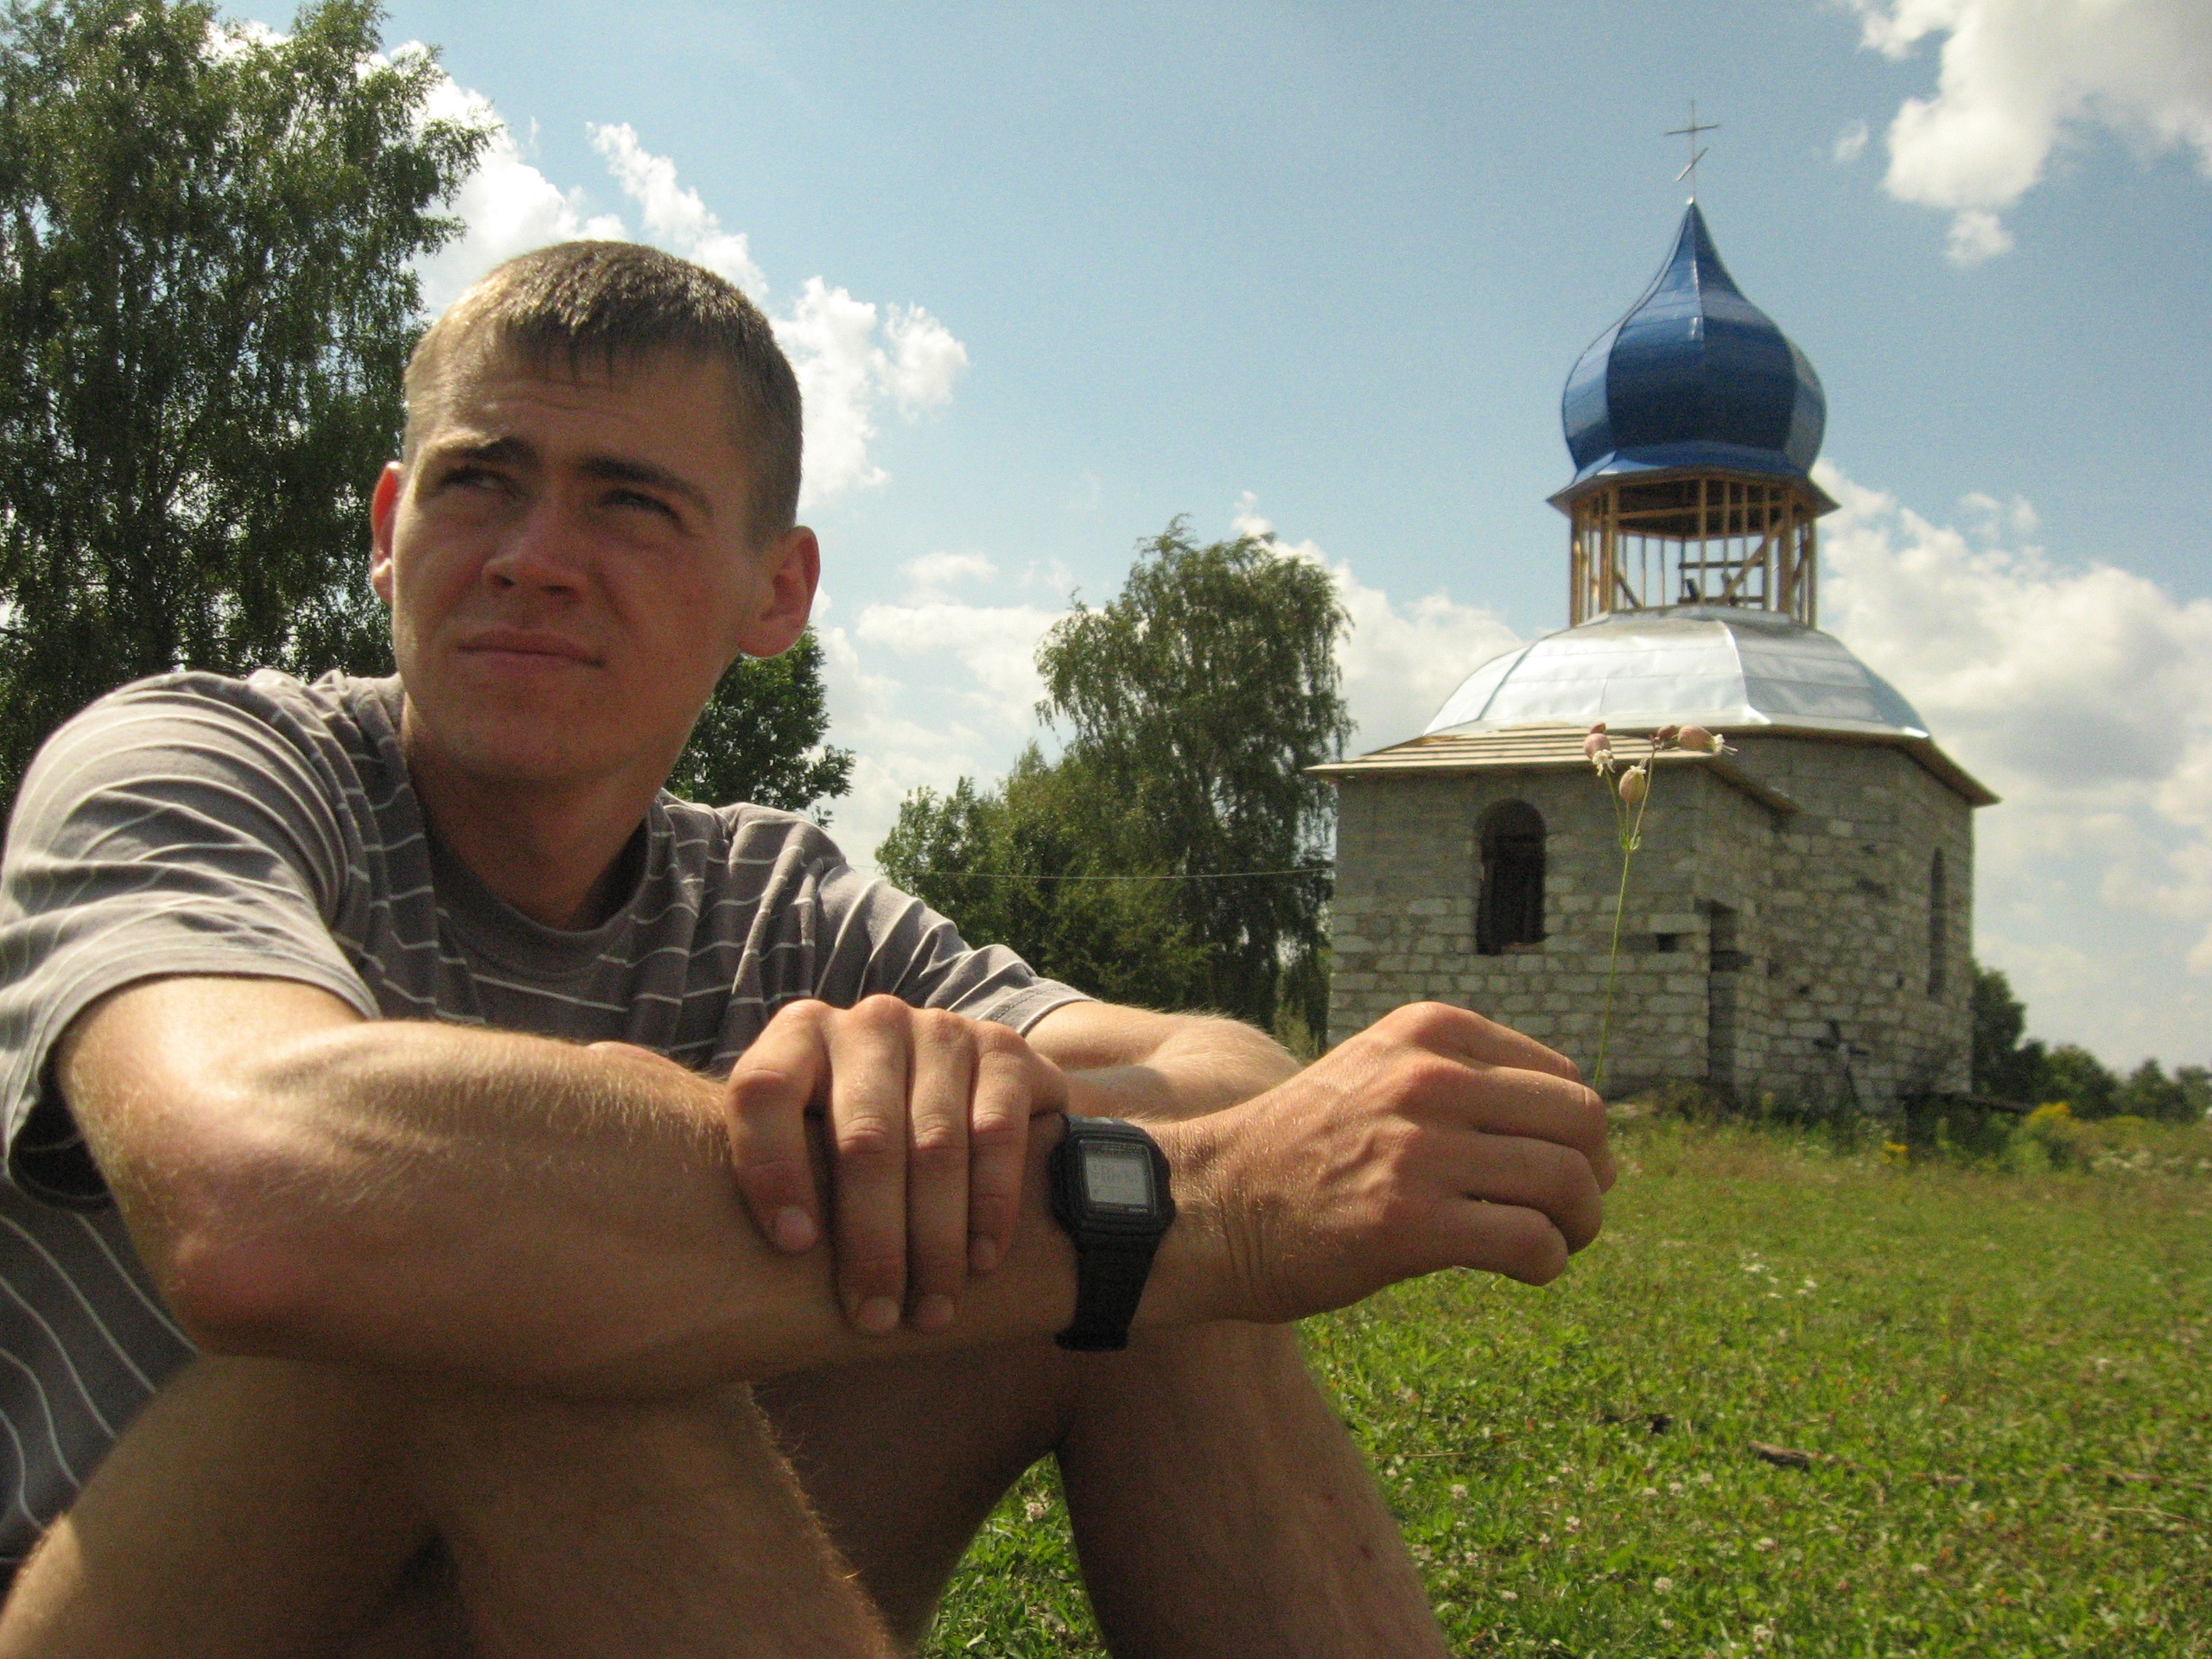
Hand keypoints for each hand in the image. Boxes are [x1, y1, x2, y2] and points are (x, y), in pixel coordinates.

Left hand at [720, 996, 1069, 1334]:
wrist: (965, 1095)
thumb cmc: (854, 1145)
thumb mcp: (808, 1145)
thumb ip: (782, 1179)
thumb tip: (730, 1283)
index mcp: (798, 1036)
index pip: (764, 1089)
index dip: (772, 1167)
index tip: (792, 1247)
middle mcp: (868, 1024)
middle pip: (862, 1138)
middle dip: (870, 1241)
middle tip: (872, 1317)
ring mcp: (940, 1031)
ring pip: (934, 1146)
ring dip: (933, 1243)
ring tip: (928, 1311)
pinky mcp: (1003, 1050)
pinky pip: (997, 1134)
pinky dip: (989, 1206)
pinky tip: (979, 1262)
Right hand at [1171, 1002, 1612, 1324]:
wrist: (1212, 1205)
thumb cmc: (1306, 1151)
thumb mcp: (1382, 1075)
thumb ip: (1466, 1083)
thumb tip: (1590, 1134)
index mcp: (1428, 1031)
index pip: (1563, 1077)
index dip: (1575, 1134)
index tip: (1546, 1171)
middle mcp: (1429, 1078)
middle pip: (1582, 1123)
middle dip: (1591, 1177)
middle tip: (1568, 1214)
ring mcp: (1419, 1149)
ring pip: (1569, 1183)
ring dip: (1579, 1227)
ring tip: (1551, 1243)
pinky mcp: (1410, 1223)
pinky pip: (1534, 1243)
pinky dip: (1546, 1263)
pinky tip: (1523, 1268)